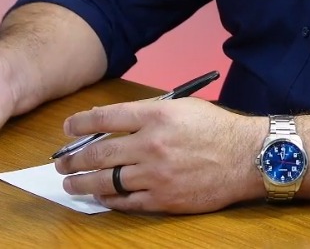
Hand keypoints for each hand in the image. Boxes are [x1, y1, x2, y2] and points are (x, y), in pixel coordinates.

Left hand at [53, 97, 267, 213]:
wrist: (248, 157)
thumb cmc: (218, 129)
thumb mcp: (184, 107)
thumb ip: (150, 113)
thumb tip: (116, 123)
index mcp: (157, 116)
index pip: (106, 117)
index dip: (81, 123)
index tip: (68, 128)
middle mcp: (152, 144)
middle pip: (99, 153)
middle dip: (73, 159)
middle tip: (61, 163)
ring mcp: (157, 175)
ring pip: (106, 181)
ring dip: (83, 183)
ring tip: (71, 183)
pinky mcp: (164, 199)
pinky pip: (127, 202)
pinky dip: (109, 200)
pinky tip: (101, 197)